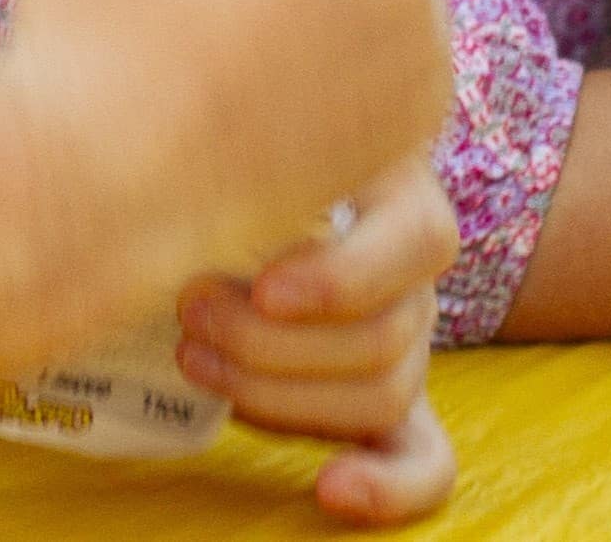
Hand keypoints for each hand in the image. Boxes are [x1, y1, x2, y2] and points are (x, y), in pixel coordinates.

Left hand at [177, 161, 459, 524]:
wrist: (246, 181)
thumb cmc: (240, 150)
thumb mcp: (252, 126)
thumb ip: (239, 131)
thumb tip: (185, 121)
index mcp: (403, 197)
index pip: (420, 242)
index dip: (342, 280)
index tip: (261, 288)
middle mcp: (415, 277)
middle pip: (381, 338)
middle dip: (270, 342)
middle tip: (187, 307)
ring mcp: (406, 345)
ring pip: (380, 398)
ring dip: (276, 396)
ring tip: (193, 357)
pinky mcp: (387, 403)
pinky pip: (425, 460)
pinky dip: (387, 489)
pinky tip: (329, 489)